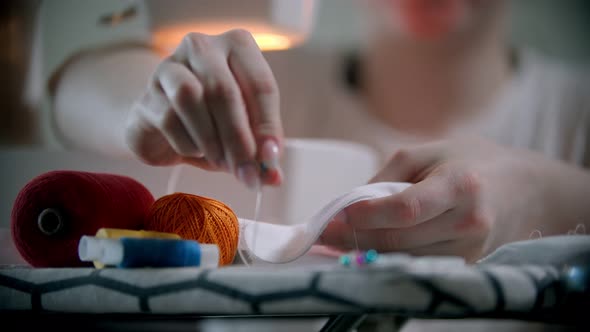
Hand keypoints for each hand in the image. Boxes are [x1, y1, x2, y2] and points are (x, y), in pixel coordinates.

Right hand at [125, 29, 282, 188]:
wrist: (164, 130)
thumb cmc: (214, 123)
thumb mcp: (245, 135)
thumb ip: (261, 153)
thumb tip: (273, 177)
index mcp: (238, 47)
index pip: (260, 84)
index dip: (268, 125)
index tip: (271, 158)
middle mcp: (203, 47)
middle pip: (223, 90)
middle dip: (238, 138)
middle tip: (247, 172)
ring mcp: (169, 66)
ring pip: (190, 97)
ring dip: (210, 139)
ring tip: (221, 161)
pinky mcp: (147, 93)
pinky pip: (168, 119)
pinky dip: (188, 144)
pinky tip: (196, 150)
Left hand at [319, 137, 548, 262]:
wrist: (522, 189)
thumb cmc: (467, 161)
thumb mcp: (426, 152)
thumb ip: (386, 178)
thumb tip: (350, 206)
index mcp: (460, 185)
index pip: (406, 209)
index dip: (369, 215)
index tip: (339, 214)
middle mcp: (469, 223)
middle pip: (400, 240)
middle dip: (356, 238)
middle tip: (324, 232)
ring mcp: (471, 250)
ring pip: (405, 259)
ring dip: (367, 252)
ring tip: (338, 239)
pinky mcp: (467, 266)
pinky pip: (418, 264)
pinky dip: (389, 258)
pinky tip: (368, 247)